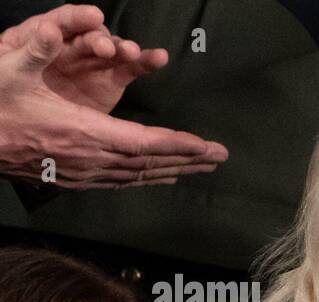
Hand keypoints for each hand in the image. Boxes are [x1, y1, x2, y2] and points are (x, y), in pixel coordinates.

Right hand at [0, 5, 227, 188]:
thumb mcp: (11, 68)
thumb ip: (39, 47)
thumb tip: (59, 26)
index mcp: (81, 133)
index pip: (143, 142)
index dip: (178, 145)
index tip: (208, 147)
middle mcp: (87, 158)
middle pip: (150, 164)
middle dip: (188, 160)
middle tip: (220, 157)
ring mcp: (80, 173)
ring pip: (138, 176)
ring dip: (173, 170)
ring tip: (201, 167)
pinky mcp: (72, 178)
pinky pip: (120, 181)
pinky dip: (146, 178)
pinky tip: (159, 176)